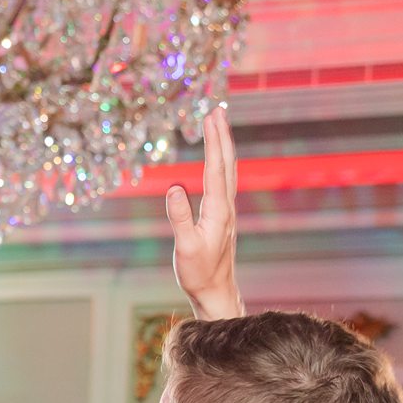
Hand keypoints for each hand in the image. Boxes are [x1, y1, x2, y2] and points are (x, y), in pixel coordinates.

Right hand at [167, 107, 241, 319]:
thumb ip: (180, 217)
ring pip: (228, 170)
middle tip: (217, 110)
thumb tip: (174, 187)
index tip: (211, 117)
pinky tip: (218, 161)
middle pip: (226, 162)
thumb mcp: (185, 247)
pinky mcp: (222, 217)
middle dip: (222, 135)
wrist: (216, 291)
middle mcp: (226, 206)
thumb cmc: (198, 272)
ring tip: (219, 127)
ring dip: (224, 146)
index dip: (214, 140)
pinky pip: (224, 181)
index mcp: (218, 209)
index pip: (216, 167)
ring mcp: (227, 211)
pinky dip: (222, 163)